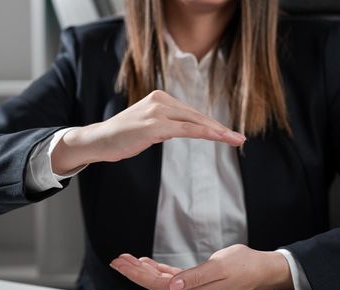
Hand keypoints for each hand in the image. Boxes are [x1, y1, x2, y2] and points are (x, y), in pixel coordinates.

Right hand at [51, 90, 245, 174]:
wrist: (99, 140)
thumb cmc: (124, 136)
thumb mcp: (150, 128)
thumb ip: (168, 126)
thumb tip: (185, 130)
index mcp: (161, 99)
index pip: (192, 113)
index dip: (212, 124)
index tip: (228, 134)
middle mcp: (161, 101)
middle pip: (197, 115)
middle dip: (220, 128)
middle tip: (240, 138)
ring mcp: (157, 112)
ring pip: (195, 121)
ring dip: (217, 132)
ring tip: (235, 140)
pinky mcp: (154, 125)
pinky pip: (185, 130)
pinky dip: (203, 133)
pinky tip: (217, 137)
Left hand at [110, 244, 292, 289]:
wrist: (259, 268)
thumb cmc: (243, 266)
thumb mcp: (219, 268)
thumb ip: (194, 277)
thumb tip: (172, 286)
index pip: (158, 284)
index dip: (138, 274)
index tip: (123, 264)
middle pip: (154, 283)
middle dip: (134, 271)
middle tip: (118, 260)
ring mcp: (190, 288)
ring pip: (159, 279)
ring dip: (142, 270)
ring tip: (126, 260)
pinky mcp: (194, 280)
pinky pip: (170, 275)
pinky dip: (156, 269)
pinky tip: (147, 263)